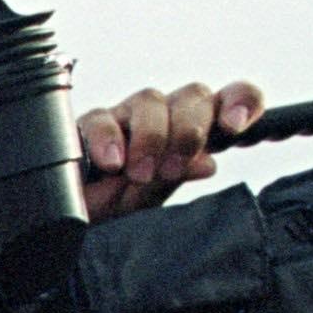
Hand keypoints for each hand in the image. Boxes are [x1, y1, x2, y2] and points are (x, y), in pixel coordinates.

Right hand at [79, 81, 262, 221]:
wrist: (73, 217)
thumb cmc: (116, 206)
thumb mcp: (151, 201)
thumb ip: (176, 178)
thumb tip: (207, 164)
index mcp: (191, 131)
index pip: (228, 99)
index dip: (239, 102)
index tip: (234, 127)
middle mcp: (164, 116)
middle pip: (192, 95)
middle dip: (187, 131)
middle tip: (170, 169)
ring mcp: (128, 115)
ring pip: (150, 100)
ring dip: (150, 137)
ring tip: (139, 174)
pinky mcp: (92, 122)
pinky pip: (103, 117)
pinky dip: (109, 139)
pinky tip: (111, 164)